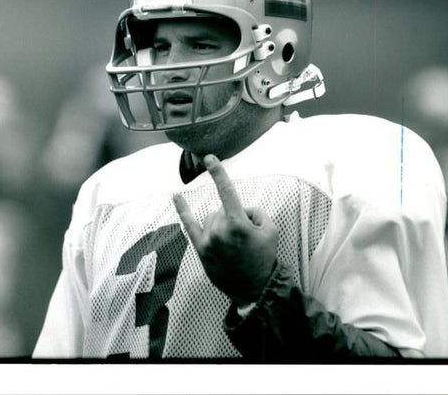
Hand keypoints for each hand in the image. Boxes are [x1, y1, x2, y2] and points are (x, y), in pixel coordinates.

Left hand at [172, 154, 278, 307]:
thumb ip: (257, 212)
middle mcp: (219, 230)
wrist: (254, 289)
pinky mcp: (201, 250)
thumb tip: (242, 208)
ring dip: (221, 224)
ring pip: (211, 218)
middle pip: (221, 209)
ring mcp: (208, 240)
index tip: (209, 158)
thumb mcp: (271, 230)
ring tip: (234, 245)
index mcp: (237, 223)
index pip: (226, 191)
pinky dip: (183, 210)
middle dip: (234, 218)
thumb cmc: (264, 258)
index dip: (218, 172)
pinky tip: (176, 197)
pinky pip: (189, 226)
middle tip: (245, 239)